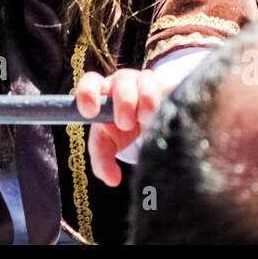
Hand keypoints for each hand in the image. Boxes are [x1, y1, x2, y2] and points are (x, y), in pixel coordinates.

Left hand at [76, 68, 162, 187]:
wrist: (147, 122)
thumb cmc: (119, 130)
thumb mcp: (108, 145)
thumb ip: (103, 162)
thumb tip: (112, 179)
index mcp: (102, 93)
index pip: (90, 82)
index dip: (87, 94)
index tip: (91, 113)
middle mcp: (122, 82)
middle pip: (122, 80)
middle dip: (123, 102)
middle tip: (125, 124)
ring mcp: (145, 81)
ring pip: (146, 79)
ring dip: (146, 99)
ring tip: (146, 119)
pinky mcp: (167, 86)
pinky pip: (169, 86)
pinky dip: (167, 98)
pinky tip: (168, 113)